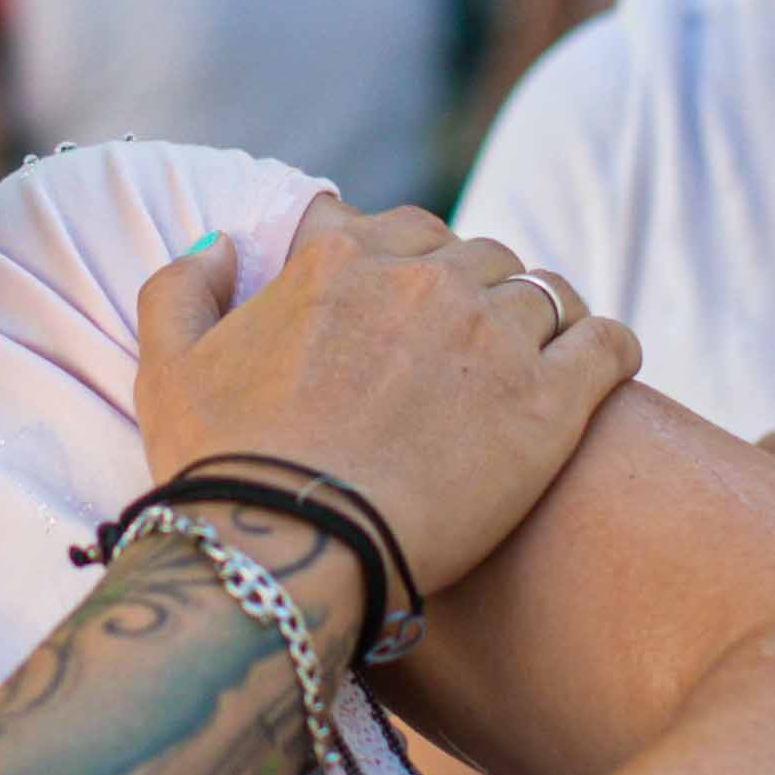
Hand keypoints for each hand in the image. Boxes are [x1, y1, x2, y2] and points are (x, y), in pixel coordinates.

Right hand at [132, 194, 642, 592]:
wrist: (292, 549)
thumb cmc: (224, 469)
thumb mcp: (166, 369)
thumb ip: (179, 289)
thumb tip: (218, 246)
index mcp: (336, 257)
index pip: (388, 225)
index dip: (395, 261)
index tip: (396, 303)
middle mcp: (422, 278)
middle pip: (473, 255)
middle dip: (470, 290)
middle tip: (465, 348)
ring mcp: (493, 335)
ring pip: (544, 291)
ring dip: (540, 316)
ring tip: (536, 358)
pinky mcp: (551, 400)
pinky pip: (608, 342)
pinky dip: (609, 347)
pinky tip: (600, 368)